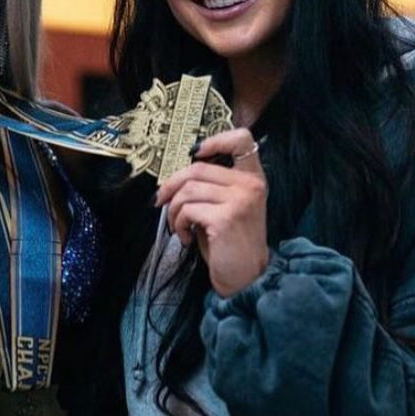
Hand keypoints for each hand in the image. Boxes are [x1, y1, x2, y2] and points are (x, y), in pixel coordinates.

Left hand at [156, 128, 268, 297]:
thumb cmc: (230, 243)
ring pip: (188, 189)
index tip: (195, 152)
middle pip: (198, 167)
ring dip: (174, 210)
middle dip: (172, 184)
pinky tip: (186, 237)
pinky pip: (188, 209)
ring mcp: (240, 200)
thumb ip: (212, 186)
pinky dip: (179, 224)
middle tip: (161, 200)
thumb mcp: (227, 207)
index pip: (241, 139)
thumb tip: (176, 176)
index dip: (215, 139)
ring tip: (178, 226)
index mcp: (253, 178)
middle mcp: (249, 185)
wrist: (244, 276)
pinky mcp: (225, 217)